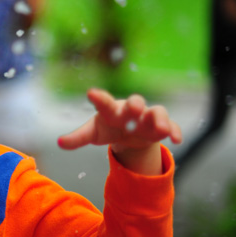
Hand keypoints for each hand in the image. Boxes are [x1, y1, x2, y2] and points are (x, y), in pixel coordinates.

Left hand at [57, 88, 181, 173]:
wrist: (130, 134)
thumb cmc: (109, 128)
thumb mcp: (93, 134)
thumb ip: (78, 137)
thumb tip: (59, 143)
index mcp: (112, 110)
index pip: (104, 102)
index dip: (99, 98)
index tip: (91, 93)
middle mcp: (131, 110)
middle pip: (135, 102)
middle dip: (135, 104)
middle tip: (133, 108)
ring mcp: (148, 117)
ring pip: (157, 112)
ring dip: (160, 119)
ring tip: (162, 130)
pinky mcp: (161, 127)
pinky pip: (172, 126)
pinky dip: (175, 131)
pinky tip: (176, 140)